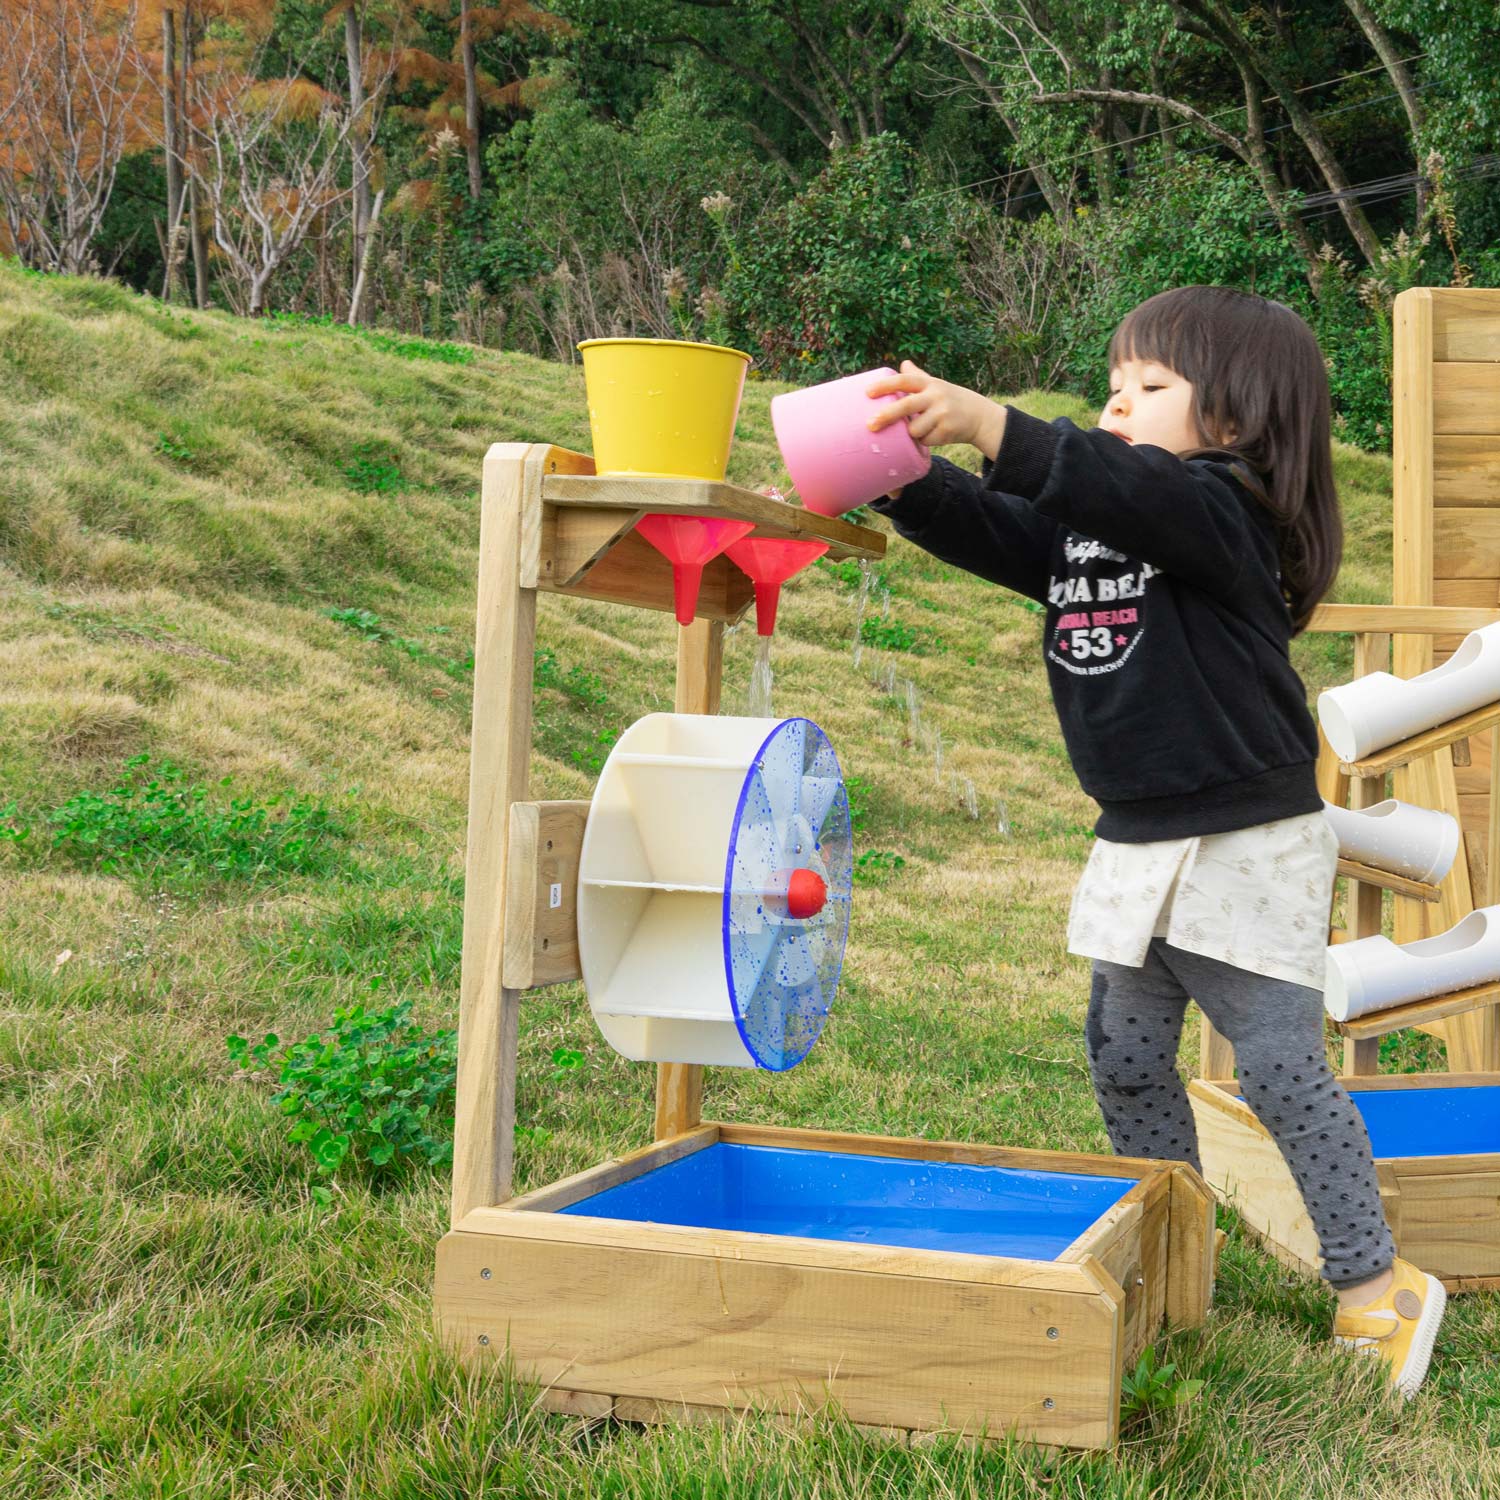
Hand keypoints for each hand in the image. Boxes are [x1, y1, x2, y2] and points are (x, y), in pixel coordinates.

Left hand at [866, 360, 1005, 458]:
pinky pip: (925, 441)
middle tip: (870, 425)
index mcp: (929, 383)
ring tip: (923, 428)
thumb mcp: (936, 385)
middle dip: (887, 416)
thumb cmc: (950, 400)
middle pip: (906, 406)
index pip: (904, 381)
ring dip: (912, 433)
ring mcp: (942, 413)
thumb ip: (918, 376)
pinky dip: (925, 441)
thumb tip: (903, 363)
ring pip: (914, 429)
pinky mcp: (947, 430)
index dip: (885, 386)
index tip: (868, 392)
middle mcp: (935, 396)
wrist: (979, 417)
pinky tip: (935, 434)